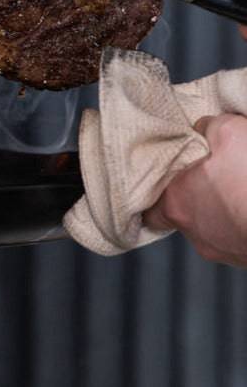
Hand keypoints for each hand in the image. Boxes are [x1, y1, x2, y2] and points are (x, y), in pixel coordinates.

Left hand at [143, 114, 246, 265]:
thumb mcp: (229, 133)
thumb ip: (207, 128)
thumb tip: (203, 128)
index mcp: (175, 203)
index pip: (149, 206)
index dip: (158, 192)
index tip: (168, 181)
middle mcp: (192, 232)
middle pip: (183, 215)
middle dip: (197, 198)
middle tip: (213, 181)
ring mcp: (220, 249)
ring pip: (212, 228)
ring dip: (221, 212)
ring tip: (238, 191)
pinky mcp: (244, 259)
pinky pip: (236, 239)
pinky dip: (241, 224)